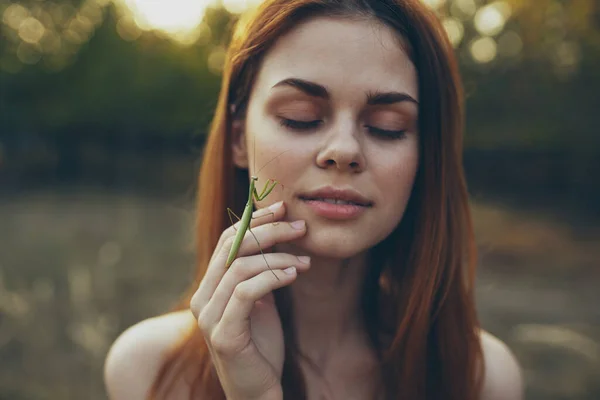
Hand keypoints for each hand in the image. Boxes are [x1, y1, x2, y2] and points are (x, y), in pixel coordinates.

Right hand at [190, 201, 308, 399]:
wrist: (257, 391)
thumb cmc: (261, 346)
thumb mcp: (260, 302)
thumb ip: (258, 273)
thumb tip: (275, 236)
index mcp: (209, 287)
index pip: (227, 240)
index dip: (254, 221)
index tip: (282, 208)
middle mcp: (203, 299)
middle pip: (232, 247)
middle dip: (269, 230)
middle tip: (300, 227)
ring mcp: (209, 317)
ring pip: (240, 266)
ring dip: (278, 257)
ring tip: (306, 259)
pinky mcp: (224, 334)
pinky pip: (246, 292)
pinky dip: (272, 277)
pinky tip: (294, 275)